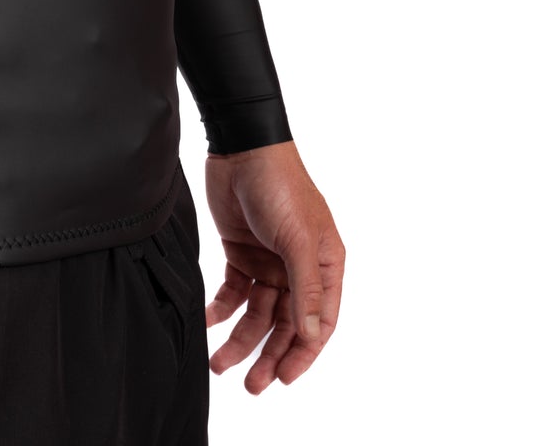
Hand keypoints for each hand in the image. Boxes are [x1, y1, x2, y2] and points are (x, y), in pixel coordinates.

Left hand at [203, 137, 343, 393]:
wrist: (241, 147)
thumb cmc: (281, 186)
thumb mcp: (298, 239)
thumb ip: (305, 290)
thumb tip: (310, 336)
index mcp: (325, 265)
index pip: (319, 323)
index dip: (303, 354)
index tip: (283, 379)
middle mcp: (299, 268)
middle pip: (285, 324)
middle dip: (268, 355)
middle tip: (251, 385)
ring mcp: (269, 262)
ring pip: (256, 314)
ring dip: (240, 339)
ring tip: (220, 364)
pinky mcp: (241, 253)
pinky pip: (233, 292)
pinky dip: (220, 309)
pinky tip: (208, 323)